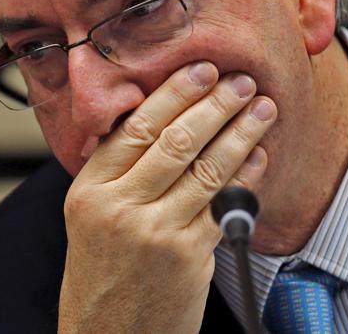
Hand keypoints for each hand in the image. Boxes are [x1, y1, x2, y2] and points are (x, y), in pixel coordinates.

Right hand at [58, 62, 275, 333]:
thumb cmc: (101, 277)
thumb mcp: (88, 219)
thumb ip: (114, 175)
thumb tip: (153, 125)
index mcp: (88, 192)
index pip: (133, 129)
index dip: (171, 95)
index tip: (198, 71)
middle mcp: (118, 208)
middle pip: (173, 141)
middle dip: (212, 104)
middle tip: (237, 80)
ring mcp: (155, 232)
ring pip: (205, 168)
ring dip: (239, 132)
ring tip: (260, 108)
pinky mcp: (188, 256)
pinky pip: (223, 204)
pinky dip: (246, 175)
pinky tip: (258, 155)